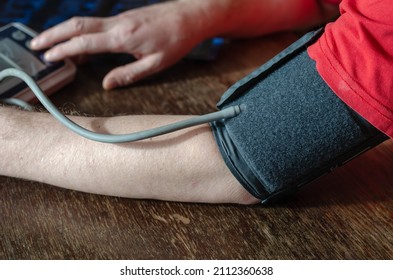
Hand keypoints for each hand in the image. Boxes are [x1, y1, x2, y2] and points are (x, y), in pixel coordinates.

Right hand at [30, 2, 206, 88]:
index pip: (84, 42)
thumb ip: (129, 74)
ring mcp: (119, 18)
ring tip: (50, 43)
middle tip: (35, 44)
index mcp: (123, 38)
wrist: (190, 16)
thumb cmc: (176, 40)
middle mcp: (117, 24)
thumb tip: (107, 84)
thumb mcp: (155, 64)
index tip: (48, 57)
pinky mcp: (124, 17)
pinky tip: (78, 40)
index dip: (63, 49)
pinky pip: (96, 23)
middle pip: (77, 25)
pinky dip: (80, 30)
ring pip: (84, 21)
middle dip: (53, 34)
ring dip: (64, 30)